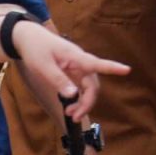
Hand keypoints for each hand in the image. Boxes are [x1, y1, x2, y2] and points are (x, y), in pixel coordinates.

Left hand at [11, 19, 127, 123]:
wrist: (28, 37)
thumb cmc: (36, 49)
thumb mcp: (42, 66)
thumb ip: (58, 80)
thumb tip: (73, 95)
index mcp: (75, 57)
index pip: (96, 63)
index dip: (112, 68)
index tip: (127, 70)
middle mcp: (80, 62)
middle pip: (93, 84)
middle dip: (88, 102)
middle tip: (74, 117)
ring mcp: (77, 67)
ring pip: (88, 88)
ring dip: (83, 102)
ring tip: (70, 114)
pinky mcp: (73, 72)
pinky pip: (81, 87)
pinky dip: (78, 99)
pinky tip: (69, 107)